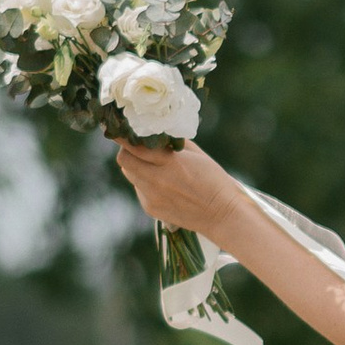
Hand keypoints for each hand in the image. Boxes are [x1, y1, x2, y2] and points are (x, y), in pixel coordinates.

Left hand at [115, 140, 238, 238]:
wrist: (221, 215)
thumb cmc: (214, 180)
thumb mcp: (198, 155)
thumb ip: (174, 143)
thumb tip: (157, 133)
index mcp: (170, 163)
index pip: (134, 147)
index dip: (125, 137)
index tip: (123, 129)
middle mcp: (157, 181)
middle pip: (124, 160)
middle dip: (128, 150)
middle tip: (139, 147)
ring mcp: (151, 197)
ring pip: (129, 174)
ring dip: (136, 166)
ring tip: (153, 165)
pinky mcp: (151, 208)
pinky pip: (139, 189)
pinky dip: (145, 182)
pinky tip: (162, 184)